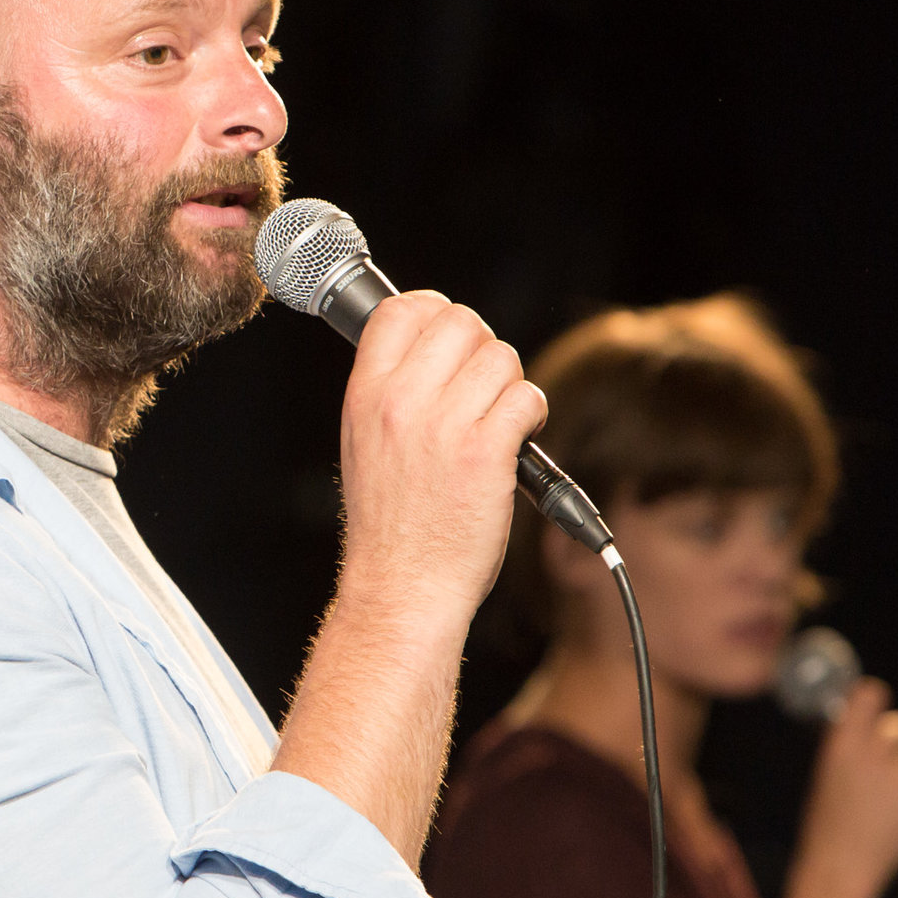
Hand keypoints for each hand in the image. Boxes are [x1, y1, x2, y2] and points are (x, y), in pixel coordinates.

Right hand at [335, 291, 548, 621]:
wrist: (403, 588)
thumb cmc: (391, 525)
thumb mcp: (366, 445)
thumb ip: (390, 392)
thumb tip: (433, 347)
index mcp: (365, 396)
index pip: (400, 309)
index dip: (435, 311)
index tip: (451, 337)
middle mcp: (400, 403)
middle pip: (460, 321)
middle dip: (482, 348)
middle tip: (483, 388)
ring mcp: (443, 427)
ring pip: (501, 358)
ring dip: (511, 387)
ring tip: (499, 423)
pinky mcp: (485, 454)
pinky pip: (526, 397)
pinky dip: (532, 415)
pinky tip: (518, 442)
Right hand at [795, 678, 897, 897]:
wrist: (840, 870)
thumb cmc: (826, 826)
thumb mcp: (826, 777)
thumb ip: (849, 749)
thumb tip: (869, 730)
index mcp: (841, 745)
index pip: (870, 695)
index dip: (874, 699)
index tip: (873, 707)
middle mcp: (872, 754)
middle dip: (897, 740)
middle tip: (886, 761)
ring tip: (886, 800)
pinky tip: (897, 816)